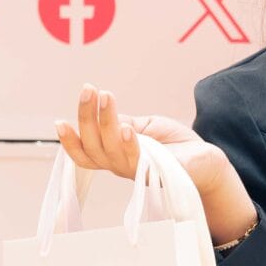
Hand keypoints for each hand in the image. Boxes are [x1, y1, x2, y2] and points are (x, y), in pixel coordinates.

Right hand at [53, 83, 235, 198]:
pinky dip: (127, 142)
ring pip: (110, 151)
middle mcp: (120, 167)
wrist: (206, 158)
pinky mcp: (155, 175)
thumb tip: (101, 111)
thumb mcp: (144, 125)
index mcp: (114, 155)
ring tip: (106, 97)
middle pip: (93, 148)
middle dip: (86, 117)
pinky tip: (125, 128)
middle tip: (88, 90)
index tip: (58, 122)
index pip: (85, 153)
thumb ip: (121, 120)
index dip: (70, 141)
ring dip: (105, 122)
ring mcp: (136, 173)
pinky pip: (136, 160)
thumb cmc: (174, 143)